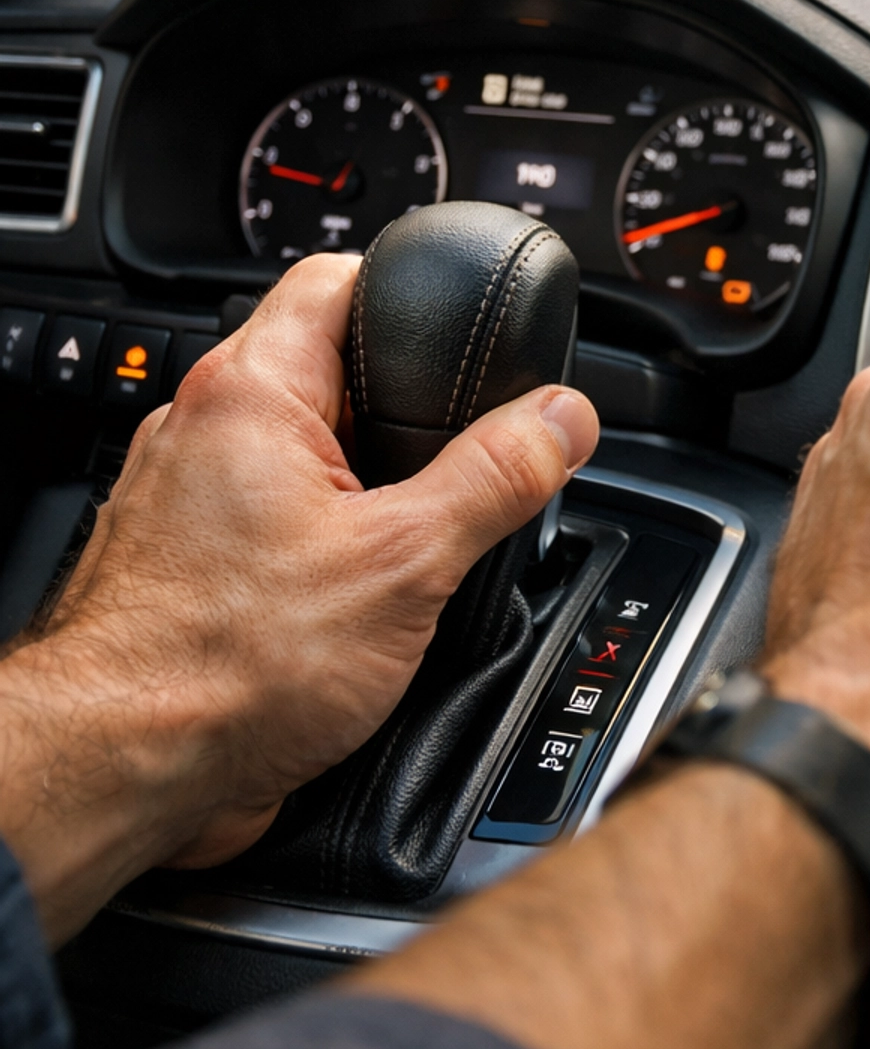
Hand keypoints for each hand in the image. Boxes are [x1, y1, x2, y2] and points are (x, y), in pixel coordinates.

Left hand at [0, 255, 597, 939]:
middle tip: (455, 466)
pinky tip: (357, 603)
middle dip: (403, 416)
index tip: (468, 332)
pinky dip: (322, 547)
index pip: (335, 278)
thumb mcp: (404, 562)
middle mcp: (202, 429)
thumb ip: (494, 479)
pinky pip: (271, 524)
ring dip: (362, 492)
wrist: (128, 770)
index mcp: (250, 391)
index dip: (412, 292)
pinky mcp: (186, 565)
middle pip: (328, 374)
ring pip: (301, 458)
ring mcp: (186, 498)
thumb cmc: (223, 665)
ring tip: (409, 546)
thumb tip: (562, 419)